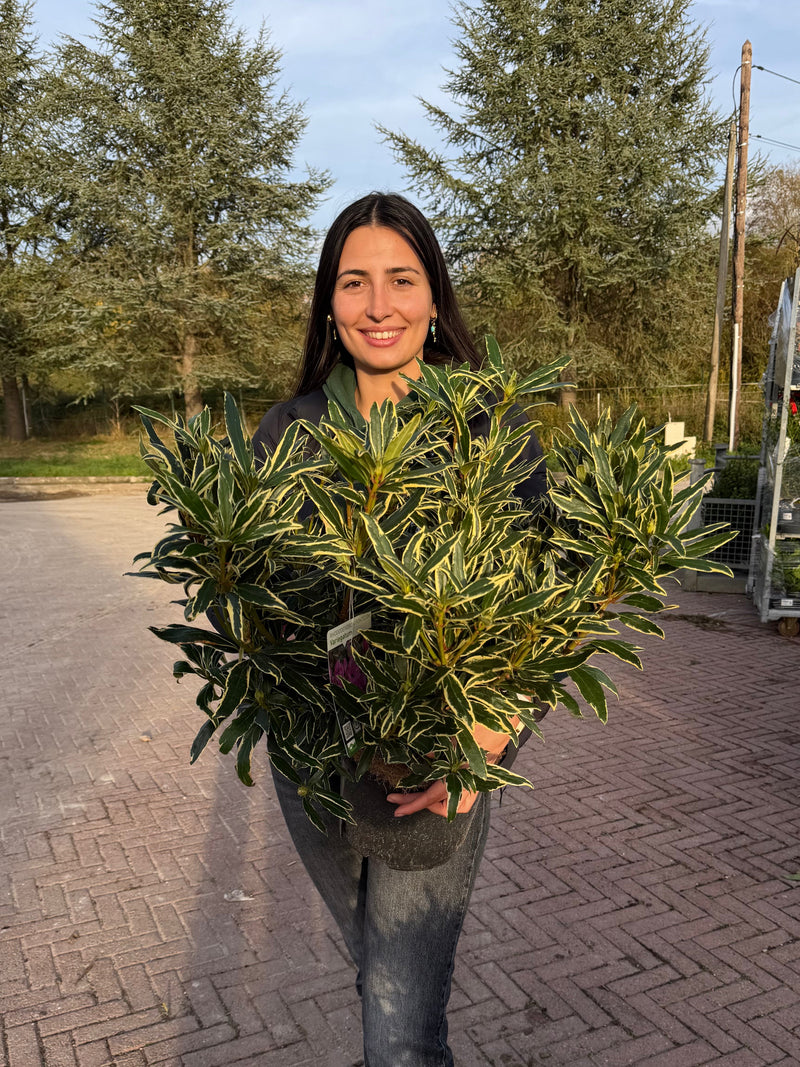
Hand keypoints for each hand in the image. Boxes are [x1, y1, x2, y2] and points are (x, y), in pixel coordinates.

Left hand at [385, 715, 517, 818]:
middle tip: (394, 800)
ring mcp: (466, 795)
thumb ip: (434, 750)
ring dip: (425, 798)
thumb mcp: (449, 743)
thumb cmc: (473, 738)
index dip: (410, 805)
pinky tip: (427, 785)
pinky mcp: (467, 792)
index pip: (428, 799)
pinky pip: (447, 798)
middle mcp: (461, 793)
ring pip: (440, 803)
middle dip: (413, 801)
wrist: (495, 738)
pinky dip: (436, 794)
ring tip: (410, 793)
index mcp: (455, 782)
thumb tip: (422, 753)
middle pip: (431, 804)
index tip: (396, 811)